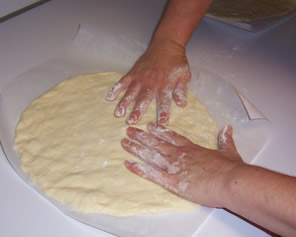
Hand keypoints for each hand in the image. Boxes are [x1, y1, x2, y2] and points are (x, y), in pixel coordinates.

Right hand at [106, 39, 190, 125]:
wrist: (167, 45)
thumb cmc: (176, 62)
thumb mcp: (184, 75)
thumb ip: (181, 90)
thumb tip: (181, 104)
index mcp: (165, 85)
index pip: (164, 102)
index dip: (163, 113)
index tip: (161, 125)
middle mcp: (151, 82)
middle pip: (144, 99)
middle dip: (137, 110)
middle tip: (131, 122)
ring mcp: (140, 77)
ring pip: (131, 92)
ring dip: (124, 103)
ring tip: (118, 114)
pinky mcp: (133, 73)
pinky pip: (122, 82)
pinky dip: (116, 89)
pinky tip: (109, 97)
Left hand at [121, 123, 244, 207]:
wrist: (230, 181)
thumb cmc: (230, 168)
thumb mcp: (230, 151)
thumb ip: (226, 139)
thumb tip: (228, 127)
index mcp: (191, 148)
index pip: (172, 137)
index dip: (159, 130)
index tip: (149, 125)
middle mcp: (179, 154)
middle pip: (157, 143)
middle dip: (142, 136)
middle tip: (129, 130)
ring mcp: (174, 166)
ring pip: (151, 155)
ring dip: (136, 148)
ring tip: (124, 142)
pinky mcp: (172, 181)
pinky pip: (151, 174)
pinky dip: (139, 168)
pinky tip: (128, 164)